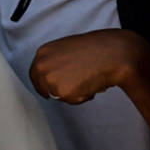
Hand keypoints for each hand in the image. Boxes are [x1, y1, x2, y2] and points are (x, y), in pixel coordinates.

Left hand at [29, 30, 145, 104]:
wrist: (113, 53)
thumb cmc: (97, 49)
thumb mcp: (68, 49)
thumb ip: (56, 61)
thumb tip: (53, 74)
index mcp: (43, 52)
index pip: (35, 74)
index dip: (43, 83)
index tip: (49, 89)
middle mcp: (42, 65)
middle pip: (43, 88)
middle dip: (56, 90)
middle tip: (74, 87)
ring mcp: (50, 78)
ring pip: (57, 95)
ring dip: (72, 93)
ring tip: (86, 79)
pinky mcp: (62, 91)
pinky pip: (70, 101)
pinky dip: (81, 97)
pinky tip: (90, 84)